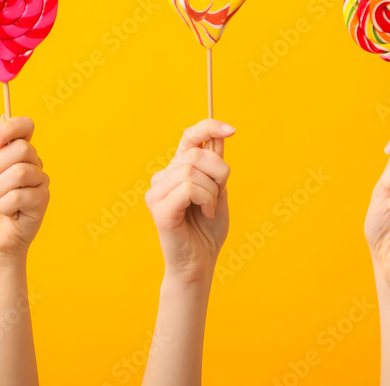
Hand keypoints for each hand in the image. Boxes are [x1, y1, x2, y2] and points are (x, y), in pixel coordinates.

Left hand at [0, 116, 49, 264]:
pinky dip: (5, 205)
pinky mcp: (43, 199)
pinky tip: (8, 212)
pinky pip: (21, 194)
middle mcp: (31, 162)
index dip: (11, 129)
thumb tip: (4, 116)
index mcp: (14, 151)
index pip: (25, 125)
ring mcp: (39, 180)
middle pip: (22, 148)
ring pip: (20, 172)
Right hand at [145, 119, 233, 284]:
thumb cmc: (207, 230)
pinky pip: (188, 188)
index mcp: (177, 169)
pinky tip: (206, 213)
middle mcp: (163, 177)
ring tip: (210, 209)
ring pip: (192, 170)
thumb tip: (221, 134)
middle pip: (196, 153)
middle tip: (219, 195)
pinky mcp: (159, 209)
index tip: (232, 130)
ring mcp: (157, 192)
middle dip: (219, 172)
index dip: (209, 127)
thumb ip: (216, 164)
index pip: (189, 135)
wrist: (199, 264)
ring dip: (212, 191)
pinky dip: (205, 200)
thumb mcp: (218, 190)